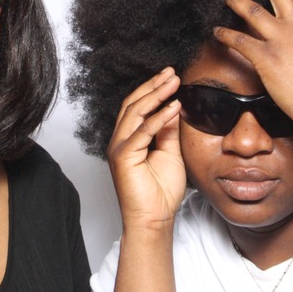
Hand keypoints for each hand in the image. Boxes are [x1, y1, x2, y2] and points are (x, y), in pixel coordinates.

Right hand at [106, 68, 186, 230]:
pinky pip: (142, 132)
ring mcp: (119, 147)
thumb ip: (169, 131)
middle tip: (172, 72)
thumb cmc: (161, 191)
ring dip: (155, 95)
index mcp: (130, 138)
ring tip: (173, 82)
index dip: (154, 89)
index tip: (172, 77)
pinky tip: (173, 107)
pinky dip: (158, 118)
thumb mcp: (170, 153)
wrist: (154, 219)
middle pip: (134, 104)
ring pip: (135, 112)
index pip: (138, 106)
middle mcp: (120, 140)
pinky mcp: (123, 157)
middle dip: (154, 86)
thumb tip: (173, 106)